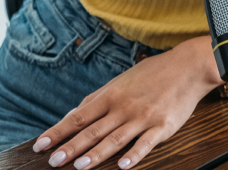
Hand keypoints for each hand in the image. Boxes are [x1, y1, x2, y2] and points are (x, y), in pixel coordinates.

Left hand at [34, 38, 223, 168]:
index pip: (78, 117)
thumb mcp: (119, 83)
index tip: (40, 144)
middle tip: (54, 161)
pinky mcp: (162, 126)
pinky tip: (122, 166)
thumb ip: (97, 101)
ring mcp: (142, 117)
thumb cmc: (151, 75)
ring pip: (115, 139)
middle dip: (71, 147)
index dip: (58, 131)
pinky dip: (134, 155)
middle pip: (92, 130)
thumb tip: (72, 116)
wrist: (187, 67)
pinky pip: (146, 143)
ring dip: (96, 154)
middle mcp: (123, 107)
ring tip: (80, 167)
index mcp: (109, 95)